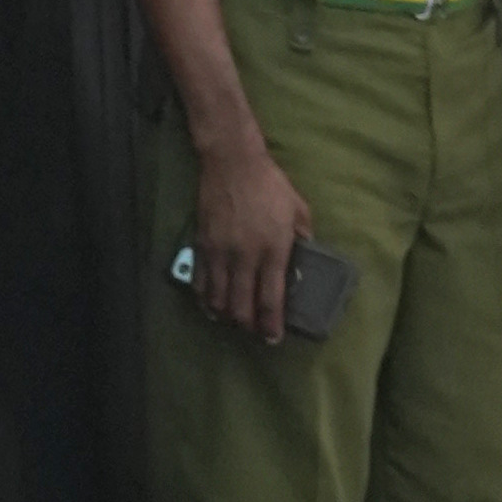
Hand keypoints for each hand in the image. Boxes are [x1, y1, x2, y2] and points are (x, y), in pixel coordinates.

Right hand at [188, 125, 311, 343]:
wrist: (232, 162)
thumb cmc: (270, 184)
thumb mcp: (298, 209)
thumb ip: (302, 237)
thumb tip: (302, 259)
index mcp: (273, 250)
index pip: (271, 299)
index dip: (271, 325)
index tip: (273, 339)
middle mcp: (245, 257)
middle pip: (241, 307)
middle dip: (247, 326)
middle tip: (253, 332)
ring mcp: (220, 252)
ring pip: (217, 298)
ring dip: (225, 315)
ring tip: (231, 320)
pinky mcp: (202, 244)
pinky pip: (199, 281)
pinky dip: (204, 297)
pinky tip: (210, 304)